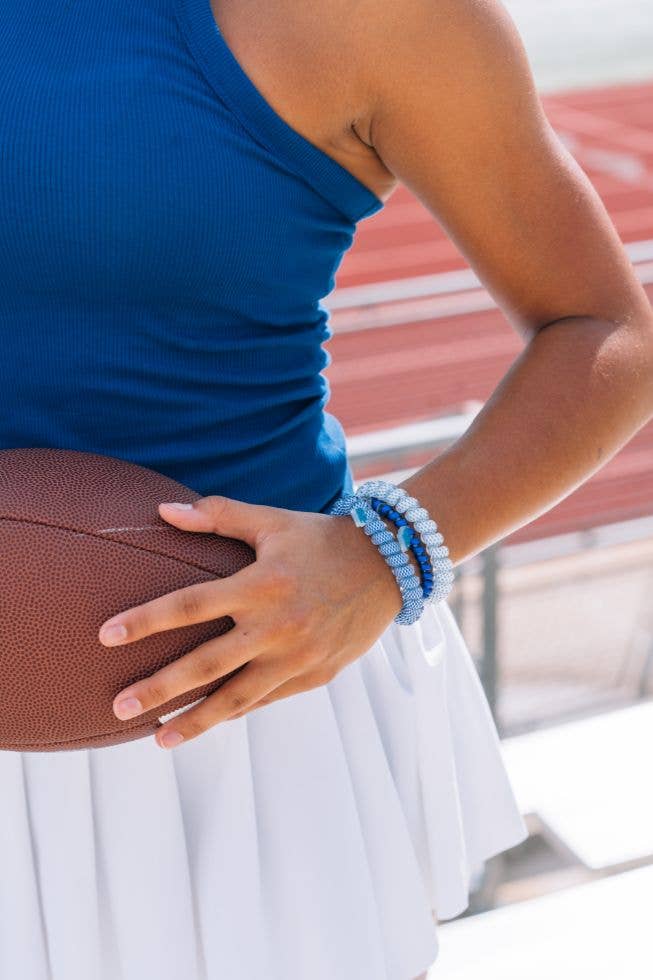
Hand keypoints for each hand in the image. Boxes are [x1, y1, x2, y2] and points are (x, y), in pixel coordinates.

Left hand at [98, 494, 403, 748]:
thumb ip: (218, 516)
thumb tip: (163, 511)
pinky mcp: (316, 676)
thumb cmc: (321, 538)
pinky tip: (207, 722)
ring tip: (157, 737)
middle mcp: (278, 625)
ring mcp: (298, 657)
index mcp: (262, 583)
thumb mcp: (272, 520)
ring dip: (194, 720)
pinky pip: (267, 700)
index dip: (146, 619)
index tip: (105, 635)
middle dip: (159, 688)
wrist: (390, 565)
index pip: (191, 604)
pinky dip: (235, 712)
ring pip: (237, 698)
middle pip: (206, 664)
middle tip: (117, 706)